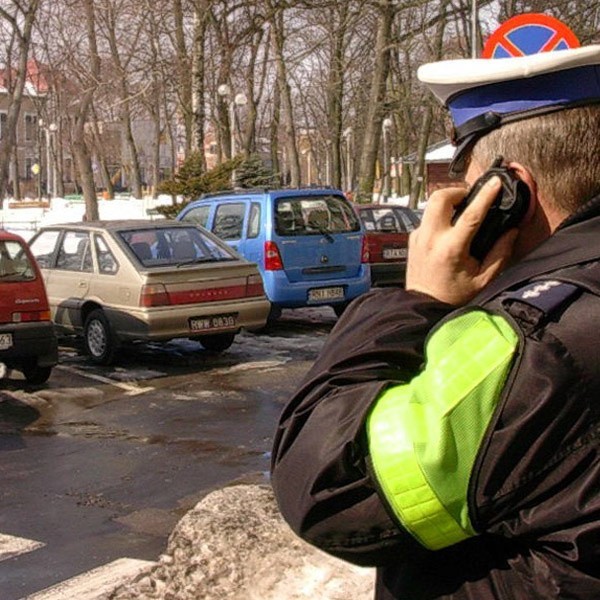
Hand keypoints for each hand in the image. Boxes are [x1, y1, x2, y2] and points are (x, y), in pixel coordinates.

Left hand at [406, 176, 517, 305]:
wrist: (424, 305)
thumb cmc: (453, 296)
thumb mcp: (483, 279)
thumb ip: (500, 253)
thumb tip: (511, 231)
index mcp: (451, 249)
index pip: (470, 214)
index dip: (485, 195)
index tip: (495, 183)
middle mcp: (431, 239)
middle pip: (440, 197)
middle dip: (458, 191)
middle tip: (471, 197)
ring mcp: (418, 237)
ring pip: (431, 205)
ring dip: (448, 201)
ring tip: (462, 210)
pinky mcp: (412, 239)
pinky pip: (427, 218)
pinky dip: (440, 216)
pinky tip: (450, 228)